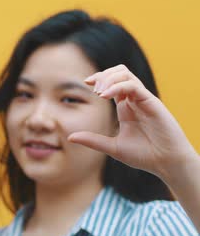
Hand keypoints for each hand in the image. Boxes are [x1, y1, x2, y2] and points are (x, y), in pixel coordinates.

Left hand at [68, 64, 196, 180]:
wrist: (166, 164)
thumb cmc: (144, 156)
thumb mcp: (112, 147)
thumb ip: (92, 140)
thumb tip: (70, 137)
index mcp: (126, 107)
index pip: (112, 82)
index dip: (99, 78)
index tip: (85, 82)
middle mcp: (134, 100)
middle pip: (119, 72)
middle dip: (103, 75)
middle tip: (91, 86)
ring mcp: (143, 100)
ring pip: (126, 75)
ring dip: (109, 79)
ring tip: (99, 93)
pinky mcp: (152, 103)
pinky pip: (134, 86)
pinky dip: (117, 87)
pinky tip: (105, 96)